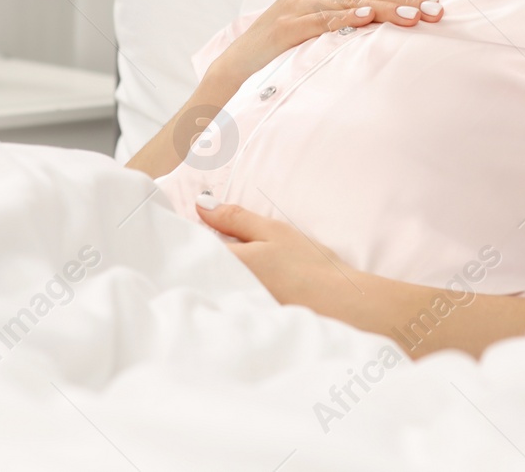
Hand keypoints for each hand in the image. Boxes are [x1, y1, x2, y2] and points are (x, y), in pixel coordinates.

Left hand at [194, 193, 367, 323]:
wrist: (338, 304)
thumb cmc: (307, 266)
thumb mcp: (272, 232)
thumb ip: (234, 219)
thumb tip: (201, 205)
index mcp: (227, 262)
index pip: (191, 247)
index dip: (186, 236)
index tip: (188, 225)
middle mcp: (222, 288)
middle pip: (196, 269)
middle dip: (196, 255)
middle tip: (207, 243)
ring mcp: (232, 307)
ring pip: (209, 284)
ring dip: (209, 273)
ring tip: (215, 264)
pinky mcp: (243, 319)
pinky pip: (223, 299)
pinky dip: (224, 289)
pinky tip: (236, 284)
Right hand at [211, 0, 441, 84]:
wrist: (243, 61)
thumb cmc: (290, 35)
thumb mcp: (327, 8)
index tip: (436, 3)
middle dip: (403, 0)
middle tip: (433, 11)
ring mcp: (297, 2)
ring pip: (349, 3)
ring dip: (383, 8)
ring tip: (412, 15)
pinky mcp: (286, 24)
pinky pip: (321, 19)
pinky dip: (345, 18)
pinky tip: (367, 17)